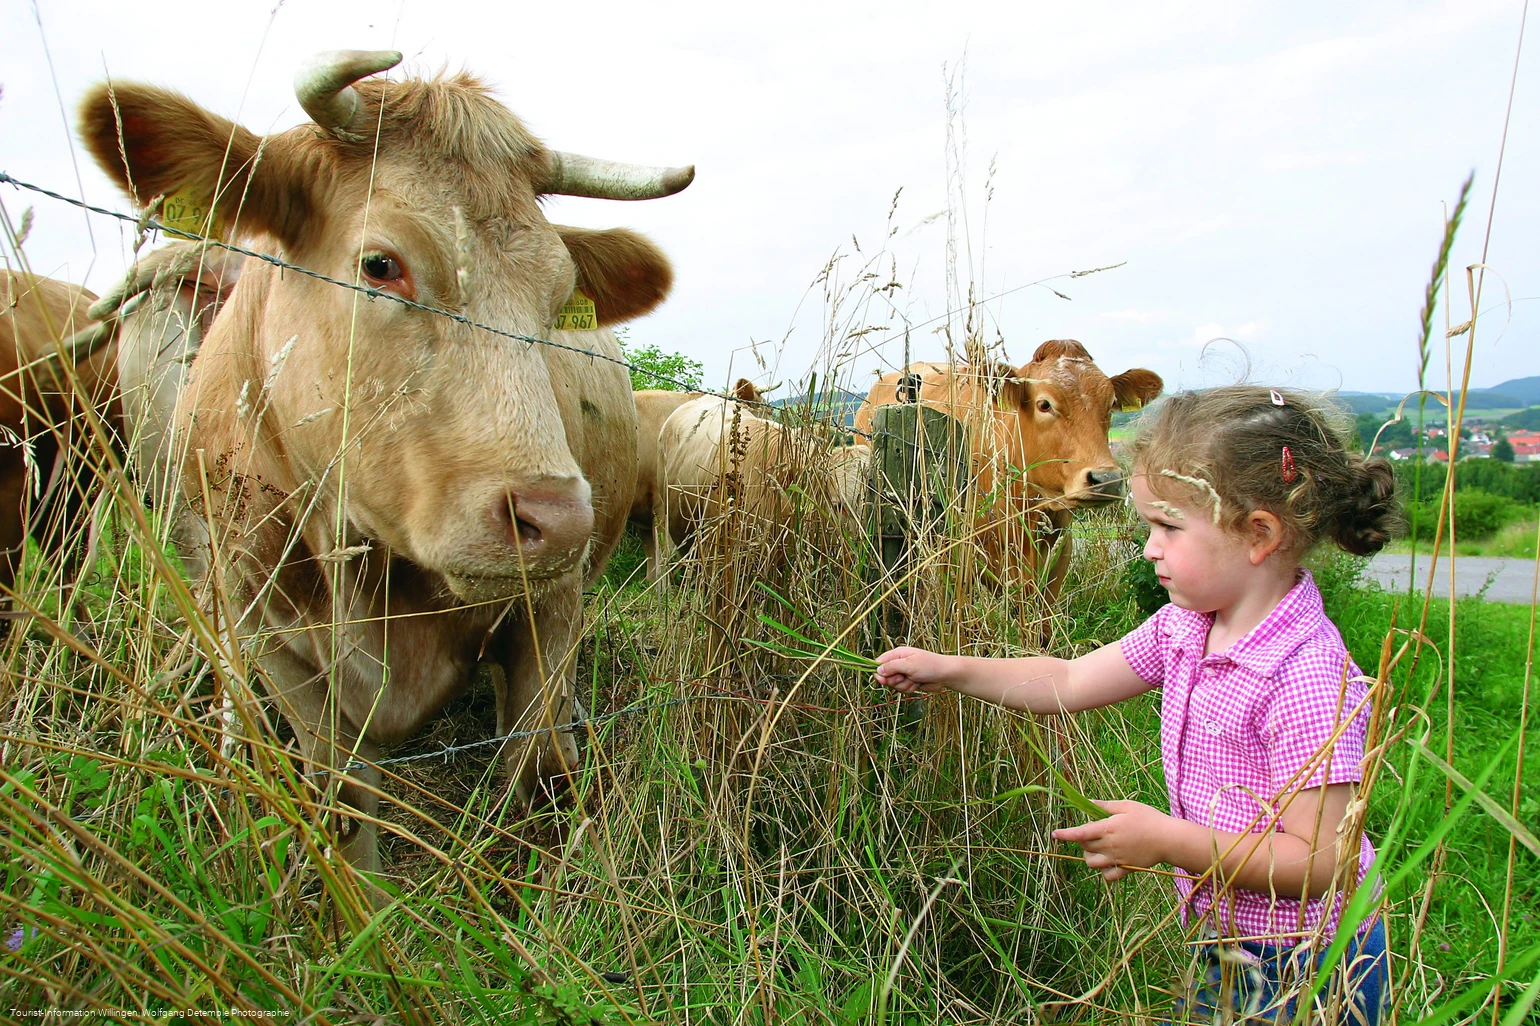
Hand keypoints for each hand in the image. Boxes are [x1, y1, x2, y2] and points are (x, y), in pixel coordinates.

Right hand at [873, 647, 952, 694]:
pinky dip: (910, 689)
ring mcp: (904, 673)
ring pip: (894, 685)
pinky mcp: (909, 682)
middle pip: (885, 676)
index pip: (880, 662)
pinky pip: (902, 689)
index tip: (881, 679)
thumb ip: (892, 667)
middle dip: (894, 681)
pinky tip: (918, 684)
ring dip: (904, 685)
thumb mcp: (909, 665)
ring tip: (914, 679)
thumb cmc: (929, 666)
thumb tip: (877, 670)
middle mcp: (899, 663)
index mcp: (898, 654)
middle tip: (903, 677)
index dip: (878, 672)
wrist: (945, 675)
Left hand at [1052, 800, 1172, 881]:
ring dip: (1089, 856)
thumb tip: (1088, 802)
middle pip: (1084, 846)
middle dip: (1082, 840)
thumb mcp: (1127, 806)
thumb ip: (1105, 806)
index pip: (1080, 833)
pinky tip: (1108, 862)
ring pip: (1092, 863)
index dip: (1065, 834)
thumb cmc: (1149, 818)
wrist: (1169, 838)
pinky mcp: (1126, 869)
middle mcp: (1110, 845)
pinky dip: (1104, 872)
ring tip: (1096, 848)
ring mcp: (1117, 859)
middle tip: (1092, 832)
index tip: (1054, 834)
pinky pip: (1108, 876)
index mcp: (1108, 828)